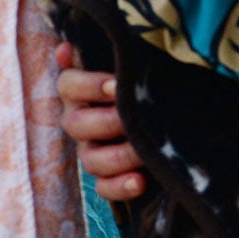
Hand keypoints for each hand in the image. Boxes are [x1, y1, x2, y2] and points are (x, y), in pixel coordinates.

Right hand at [53, 42, 146, 201]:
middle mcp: (81, 123)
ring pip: (90, 161)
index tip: (116, 84)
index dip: (88, 85)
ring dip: (117, 156)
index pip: (68, 85)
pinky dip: (120, 187)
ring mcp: (93, 153)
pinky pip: (103, 189)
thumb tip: (65, 49)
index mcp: (81, 93)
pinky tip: (140, 181)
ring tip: (143, 152)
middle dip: (105, 123)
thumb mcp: (134, 68)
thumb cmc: (147, 88)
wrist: (172, 122)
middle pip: (76, 125)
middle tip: (130, 118)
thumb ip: (108, 55)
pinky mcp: (108, 180)